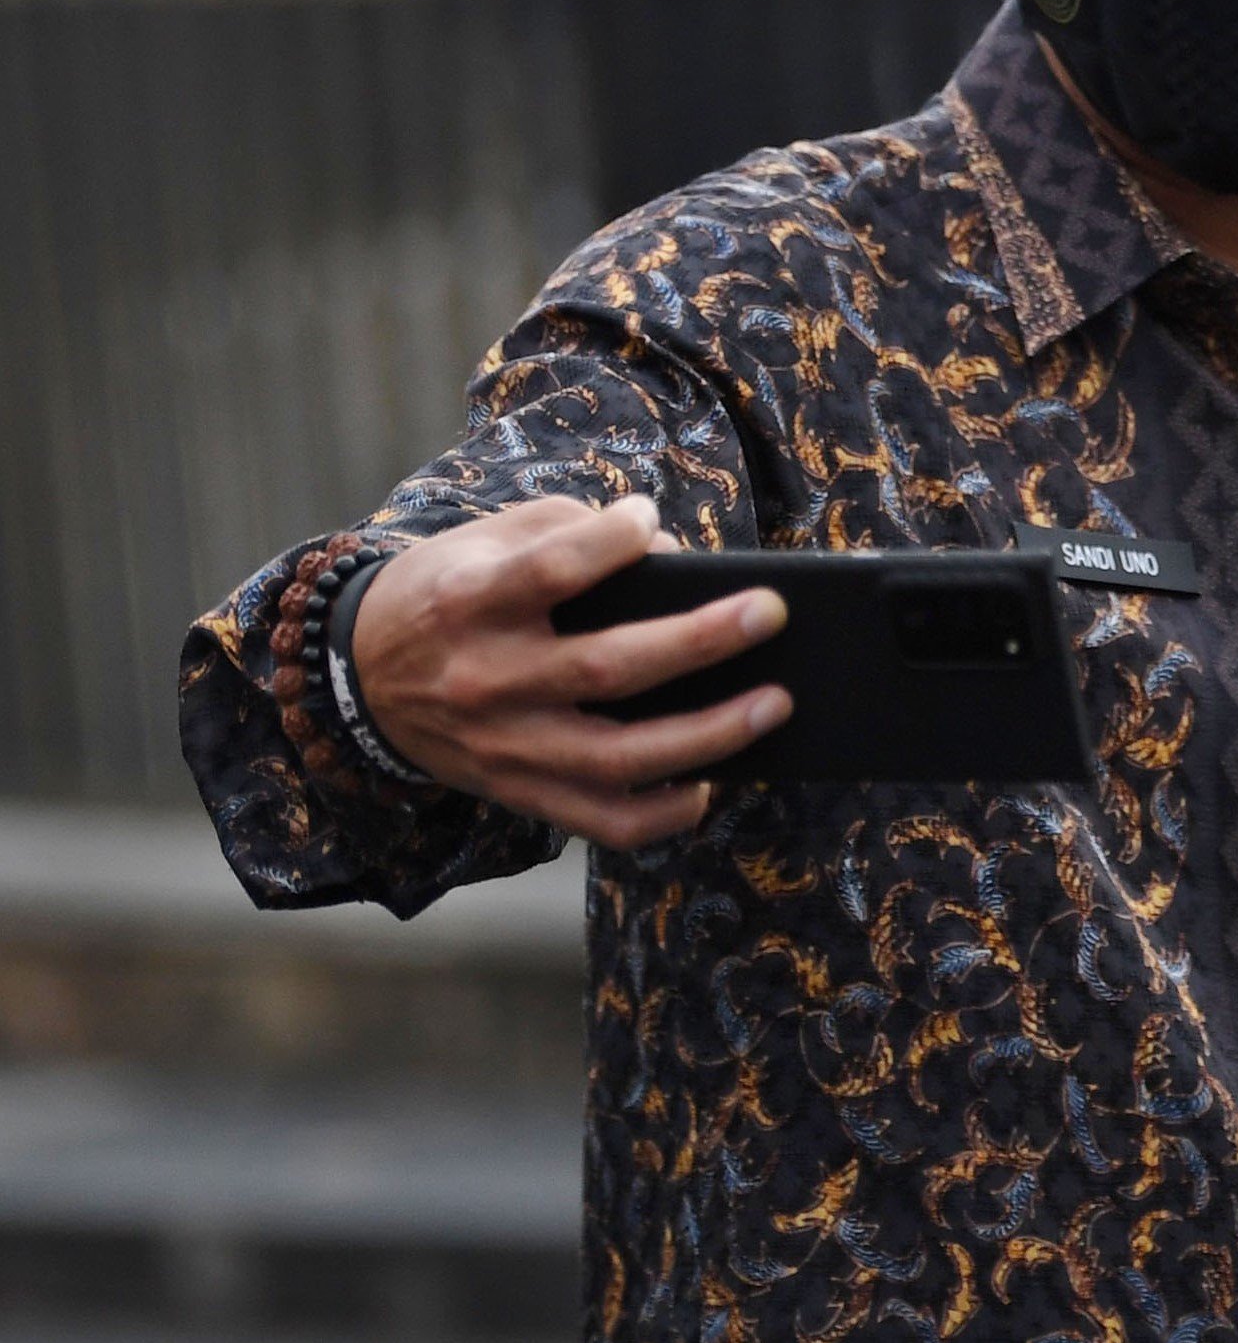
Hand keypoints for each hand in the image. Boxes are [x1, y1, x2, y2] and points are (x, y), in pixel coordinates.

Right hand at [348, 494, 789, 847]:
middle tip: (770, 613)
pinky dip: (666, 812)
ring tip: (774, 705)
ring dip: (709, 735)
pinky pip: (606, 822)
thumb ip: (567, 532)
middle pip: (605, 668)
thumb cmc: (448, 595)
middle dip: (699, 642)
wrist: (358, 679)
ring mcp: (506, 747)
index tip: (645, 520)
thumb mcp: (483, 542)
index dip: (609, 541)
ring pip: (618, 757)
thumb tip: (665, 551)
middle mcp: (486, 679)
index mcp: (469, 603)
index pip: (550, 570)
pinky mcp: (521, 794)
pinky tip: (712, 783)